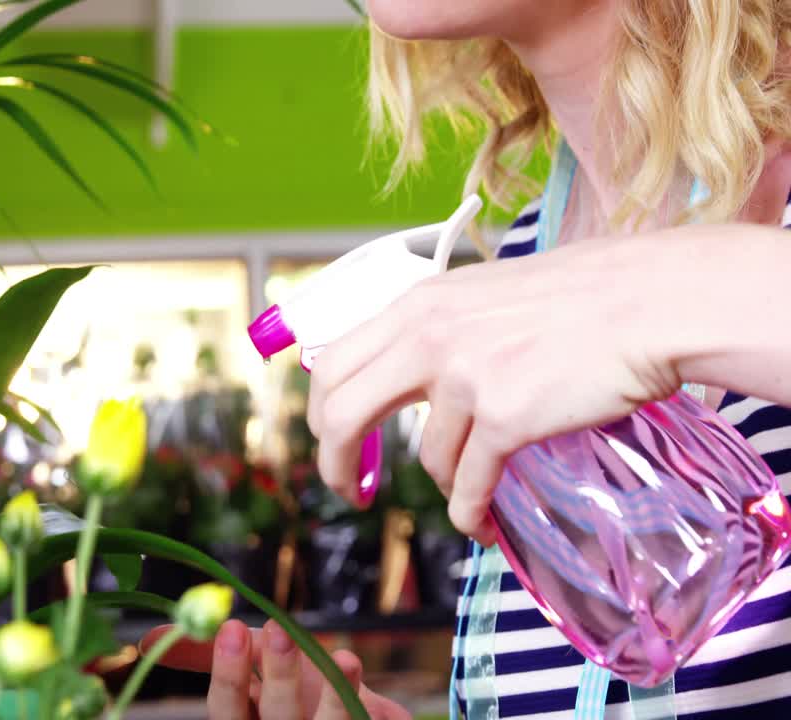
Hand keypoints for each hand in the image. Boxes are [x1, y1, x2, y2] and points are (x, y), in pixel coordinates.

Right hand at [141, 619, 410, 718]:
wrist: (360, 718)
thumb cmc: (296, 690)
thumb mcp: (251, 666)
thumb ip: (203, 654)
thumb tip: (150, 640)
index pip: (226, 709)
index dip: (227, 673)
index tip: (233, 628)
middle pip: (270, 718)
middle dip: (275, 675)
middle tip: (277, 630)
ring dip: (327, 689)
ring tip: (333, 649)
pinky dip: (349, 693)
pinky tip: (348, 661)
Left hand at [307, 235, 685, 543]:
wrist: (649, 302)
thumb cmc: (581, 297)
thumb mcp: (482, 293)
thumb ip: (435, 329)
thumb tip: (400, 372)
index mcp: (417, 305)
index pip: (333, 363)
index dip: (322, 412)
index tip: (335, 440)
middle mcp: (428, 337)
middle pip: (342, 412)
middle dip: (337, 463)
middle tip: (352, 490)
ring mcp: (464, 377)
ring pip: (427, 458)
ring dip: (447, 488)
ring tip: (473, 497)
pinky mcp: (504, 416)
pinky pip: (470, 485)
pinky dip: (472, 515)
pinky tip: (484, 525)